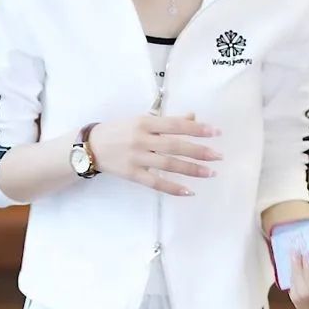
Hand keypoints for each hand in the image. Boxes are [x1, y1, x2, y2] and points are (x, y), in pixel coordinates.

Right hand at [87, 114, 222, 195]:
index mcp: (145, 122)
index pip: (176, 125)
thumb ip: (168, 120)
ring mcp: (136, 158)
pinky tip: (190, 191)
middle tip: (218, 156)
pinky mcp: (131, 174)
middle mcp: (141, 139)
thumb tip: (194, 117)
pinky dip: (173, 187)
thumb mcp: (142, 120)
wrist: (90, 146)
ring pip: (168, 165)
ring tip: (211, 173)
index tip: (216, 132)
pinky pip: (155, 183)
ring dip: (192, 170)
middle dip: (199, 151)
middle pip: (175, 146)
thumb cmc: (121, 130)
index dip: (197, 128)